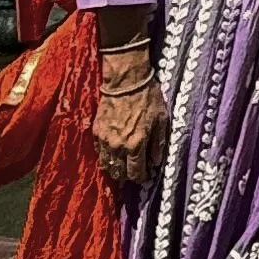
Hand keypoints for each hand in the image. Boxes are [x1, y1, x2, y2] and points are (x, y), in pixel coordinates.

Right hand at [95, 72, 169, 188]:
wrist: (126, 81)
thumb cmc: (147, 98)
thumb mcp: (161, 119)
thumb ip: (158, 144)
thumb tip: (155, 162)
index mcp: (136, 145)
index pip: (136, 172)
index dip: (141, 177)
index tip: (144, 175)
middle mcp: (118, 146)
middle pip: (119, 172)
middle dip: (127, 175)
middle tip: (132, 173)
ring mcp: (105, 139)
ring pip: (106, 164)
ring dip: (114, 168)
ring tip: (120, 168)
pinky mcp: (97, 131)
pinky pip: (99, 151)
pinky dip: (105, 156)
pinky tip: (111, 154)